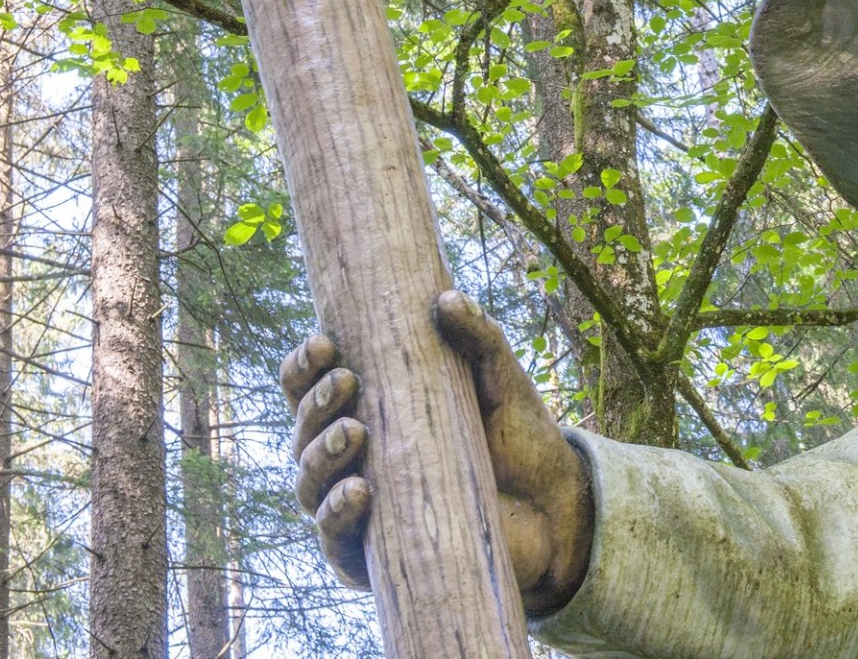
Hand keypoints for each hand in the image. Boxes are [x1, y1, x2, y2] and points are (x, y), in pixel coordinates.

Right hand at [278, 290, 595, 612]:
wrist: (555, 506)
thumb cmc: (517, 435)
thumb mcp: (501, 378)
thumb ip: (478, 336)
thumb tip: (447, 298)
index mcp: (369, 410)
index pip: (311, 388)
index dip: (304, 366)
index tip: (322, 344)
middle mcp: (352, 459)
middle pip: (303, 433)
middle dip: (314, 405)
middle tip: (348, 383)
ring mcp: (359, 510)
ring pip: (308, 486)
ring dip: (319, 457)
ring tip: (354, 434)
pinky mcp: (375, 558)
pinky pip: (337, 543)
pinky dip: (336, 517)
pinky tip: (359, 492)